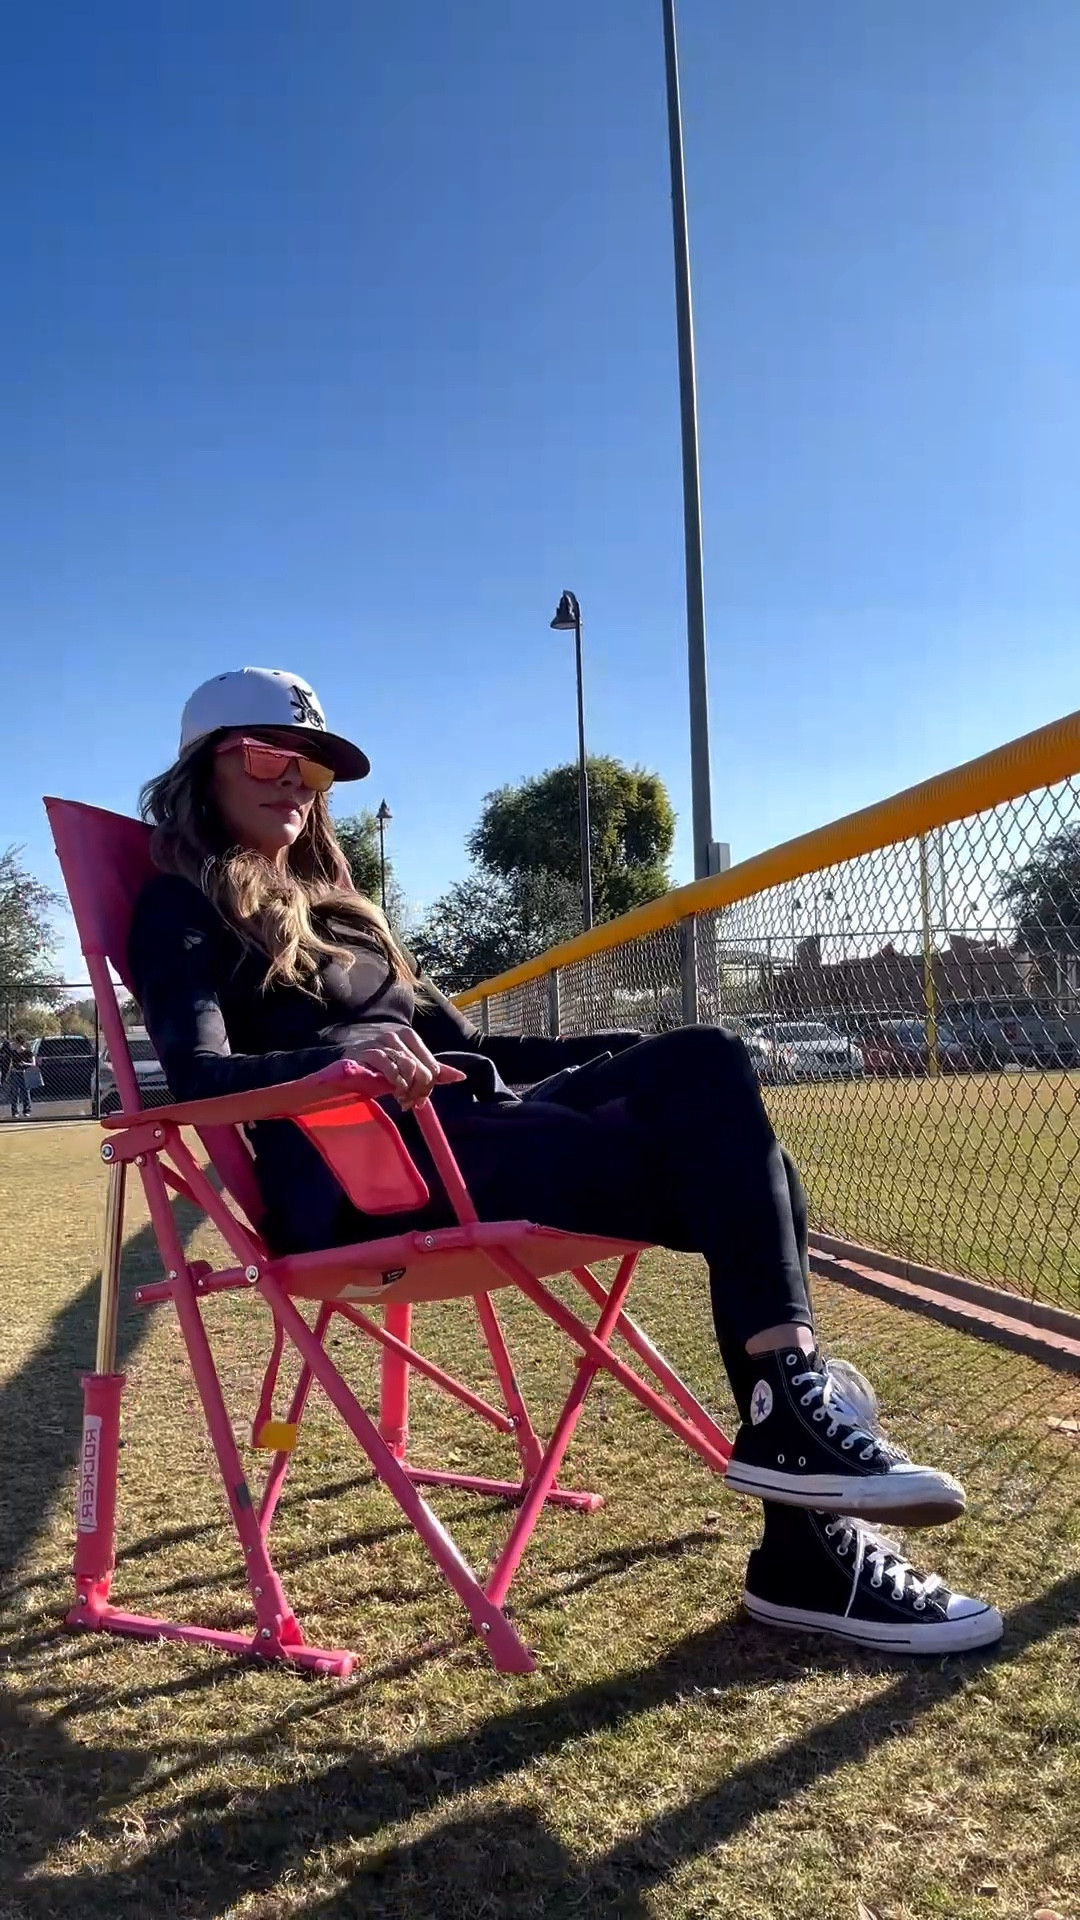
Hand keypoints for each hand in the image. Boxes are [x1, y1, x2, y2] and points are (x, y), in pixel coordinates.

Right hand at [346, 1027, 465, 1110]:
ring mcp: (381, 1042)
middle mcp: (396, 1035)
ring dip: (407, 1090)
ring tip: (400, 1097)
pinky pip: (390, 1069)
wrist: (347, 1059)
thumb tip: (461, 1076)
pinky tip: (392, 1091)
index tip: (419, 1099)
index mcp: (410, 1036)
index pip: (432, 1067)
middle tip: (409, 1102)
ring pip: (409, 1069)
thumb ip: (434, 1070)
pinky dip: (395, 1083)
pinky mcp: (367, 1052)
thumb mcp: (408, 1065)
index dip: (429, 1087)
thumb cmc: (380, 1063)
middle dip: (418, 1091)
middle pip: (422, 1070)